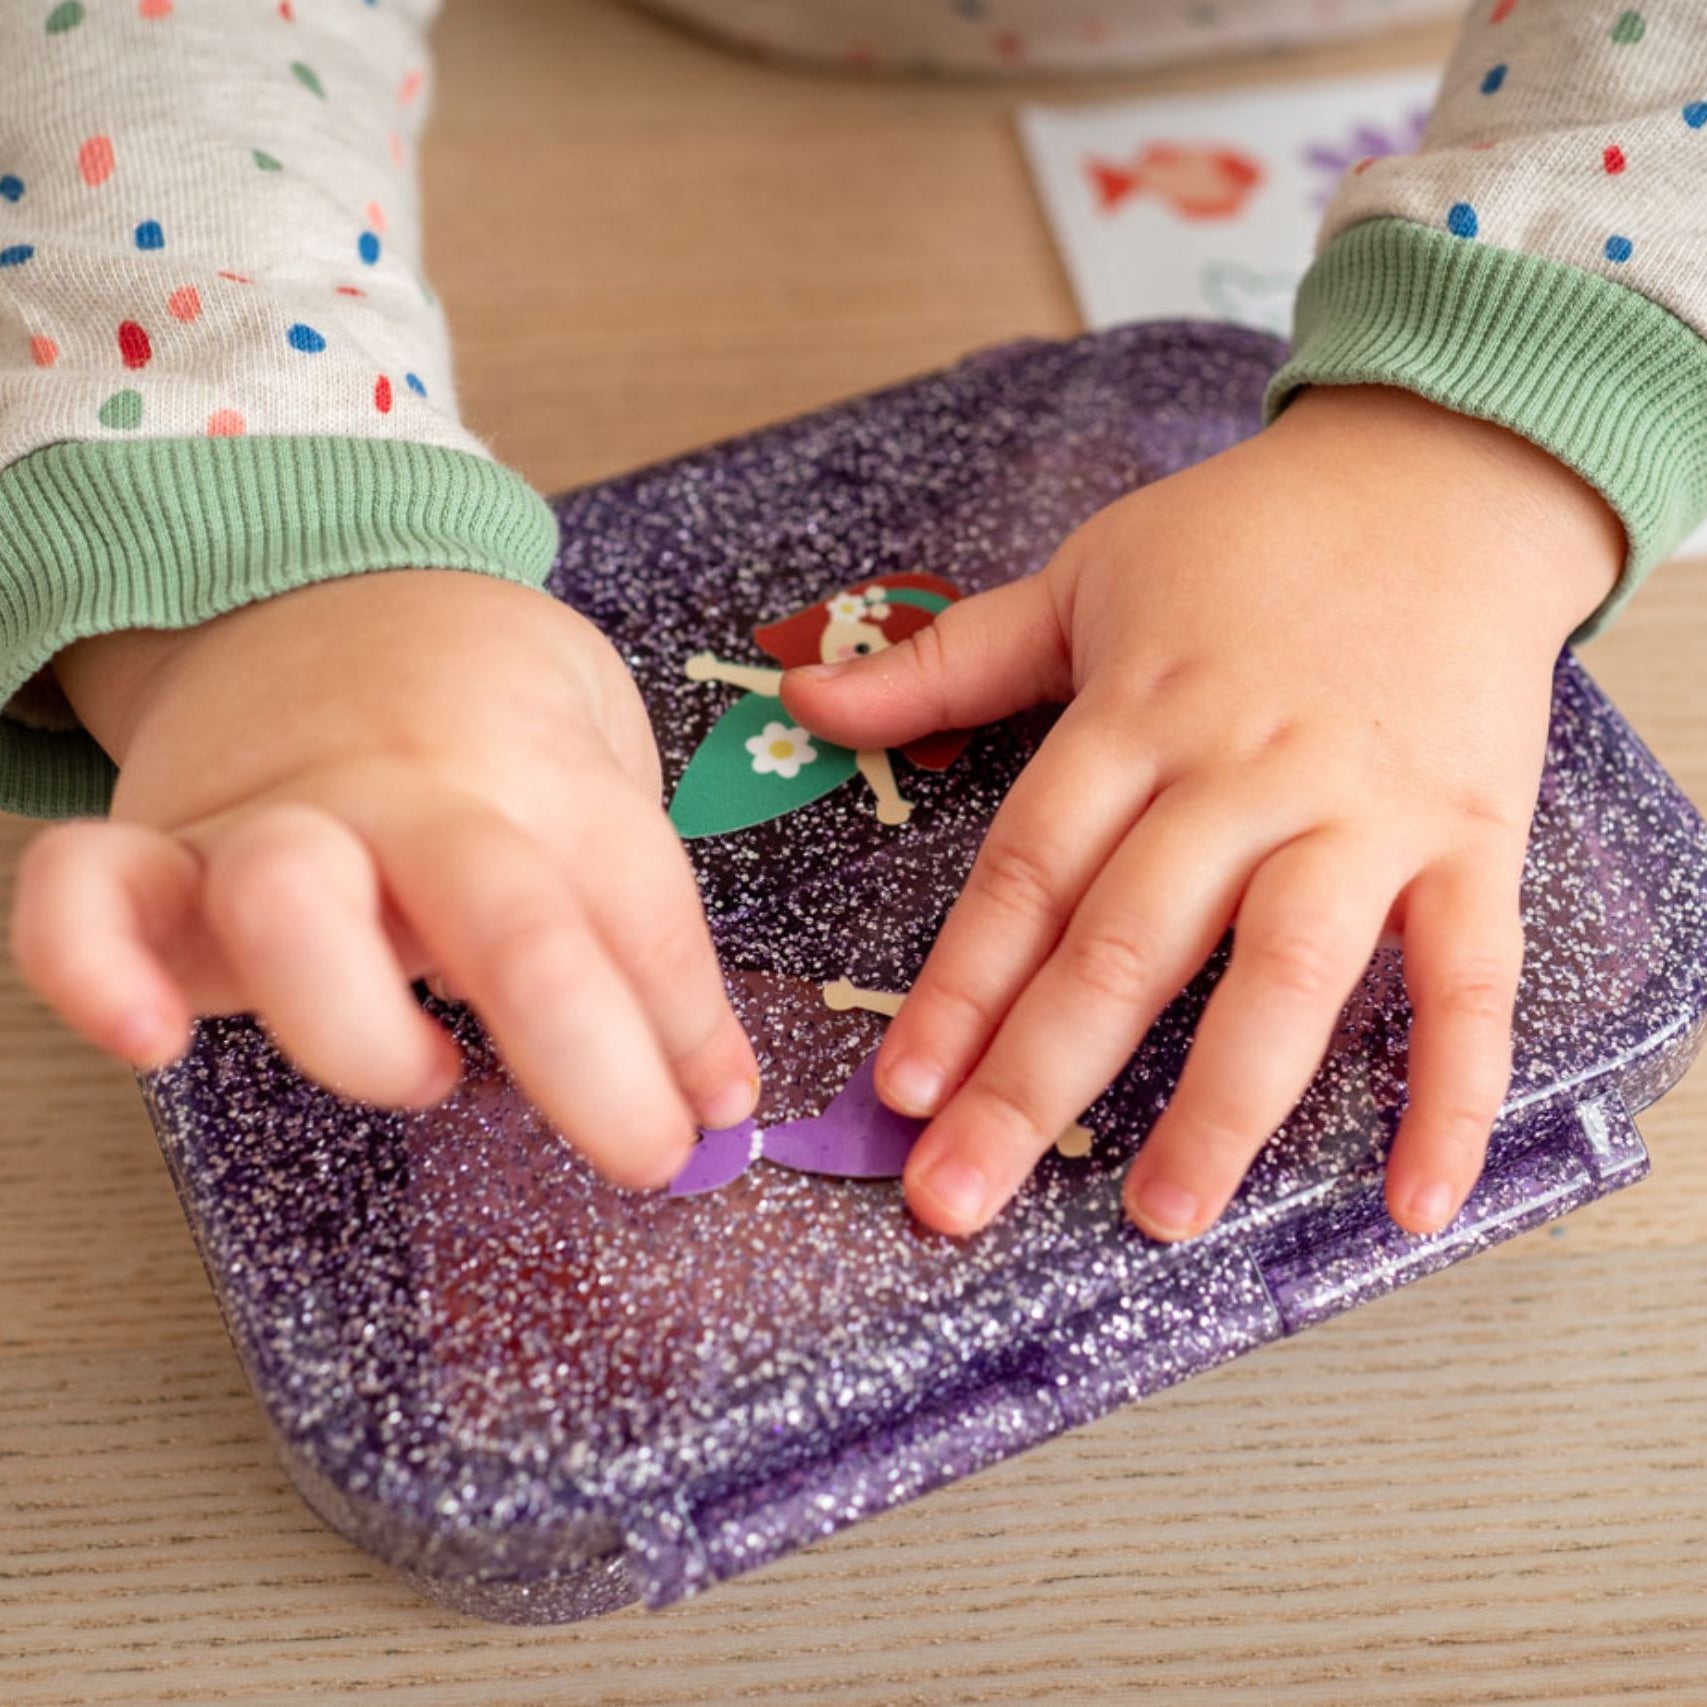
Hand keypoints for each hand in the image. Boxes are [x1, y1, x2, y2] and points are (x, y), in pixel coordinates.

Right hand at [10, 570, 758, 1189]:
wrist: (332, 585)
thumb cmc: (488, 705)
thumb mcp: (598, 772)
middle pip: (507, 920)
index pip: (636, 906)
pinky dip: (93, 970)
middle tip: (646, 1154)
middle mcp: (411, 794)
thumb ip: (641, 922)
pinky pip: (82, 895)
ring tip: (430, 1074)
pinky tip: (152, 1044)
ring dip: (368, 1029)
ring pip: (295, 900)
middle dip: (589, 1057)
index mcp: (540, 770)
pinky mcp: (157, 846)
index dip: (686, 1023)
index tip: (714, 1105)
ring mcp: (274, 816)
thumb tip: (710, 1088)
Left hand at [782, 387, 1622, 1241]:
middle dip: (1036, 1081)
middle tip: (961, 1200)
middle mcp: (1240, 776)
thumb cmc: (1251, 537)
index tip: (904, 1093)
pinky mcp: (1473, 838)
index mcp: (1133, 716)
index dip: (960, 986)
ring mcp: (1362, 813)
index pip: (1027, 873)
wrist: (1445, 479)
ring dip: (1220, 1105)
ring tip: (1158, 1216)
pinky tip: (1413, 1199)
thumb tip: (810, 704)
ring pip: (1281, 972)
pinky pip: (1469, 978)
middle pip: (1125, 943)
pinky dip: (1452, 1089)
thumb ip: (949, 660)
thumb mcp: (1085, 577)